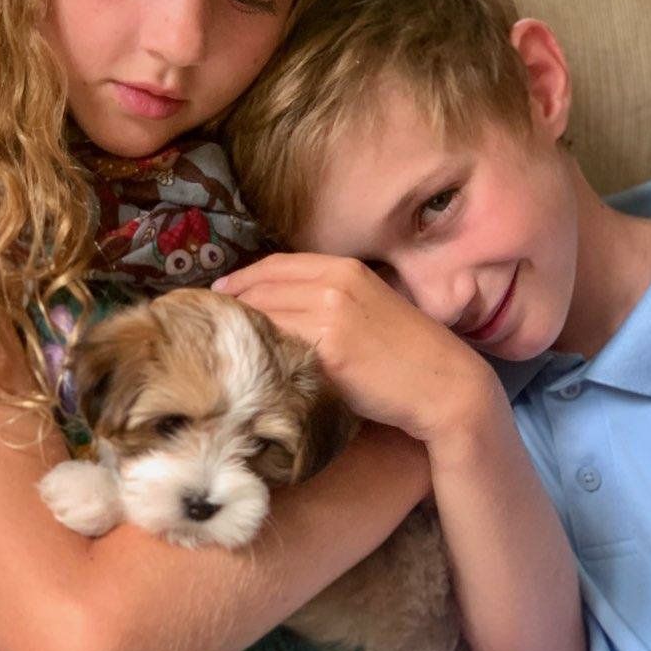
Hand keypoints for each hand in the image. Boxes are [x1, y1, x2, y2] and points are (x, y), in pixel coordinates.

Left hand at [213, 252, 493, 442]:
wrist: (443, 383)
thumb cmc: (404, 353)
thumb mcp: (365, 307)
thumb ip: (324, 300)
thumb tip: (275, 309)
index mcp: (342, 268)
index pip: (272, 266)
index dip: (239, 280)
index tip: (217, 297)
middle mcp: (333, 283)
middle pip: (260, 289)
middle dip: (230, 307)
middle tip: (207, 326)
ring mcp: (329, 314)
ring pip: (262, 317)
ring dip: (238, 334)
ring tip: (219, 350)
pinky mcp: (328, 349)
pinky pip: (277, 348)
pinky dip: (257, 356)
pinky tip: (244, 370)